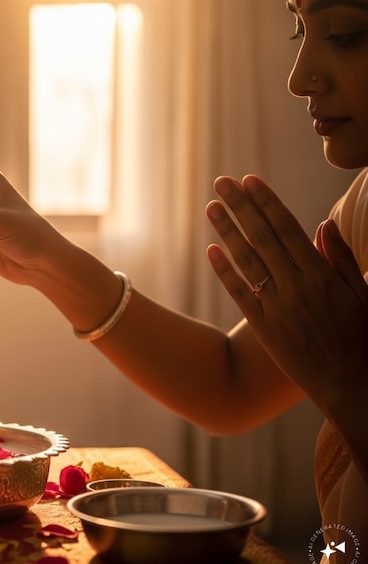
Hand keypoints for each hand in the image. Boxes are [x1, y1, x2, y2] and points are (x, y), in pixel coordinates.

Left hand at [205, 174, 367, 398]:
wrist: (347, 383)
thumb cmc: (361, 336)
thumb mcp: (361, 293)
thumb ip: (340, 257)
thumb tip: (324, 223)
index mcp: (321, 274)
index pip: (287, 228)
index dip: (267, 202)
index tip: (250, 180)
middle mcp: (295, 286)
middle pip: (262, 237)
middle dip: (241, 206)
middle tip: (222, 182)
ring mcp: (275, 306)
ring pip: (246, 260)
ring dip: (227, 231)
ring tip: (212, 207)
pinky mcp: (262, 325)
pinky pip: (238, 293)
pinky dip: (224, 270)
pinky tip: (211, 250)